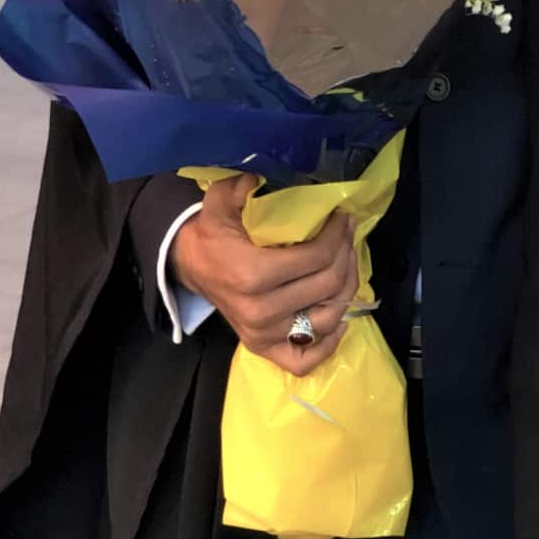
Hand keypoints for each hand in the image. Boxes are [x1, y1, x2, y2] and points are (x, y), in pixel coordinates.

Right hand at [171, 174, 357, 377]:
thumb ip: (238, 186)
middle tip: (347, 235)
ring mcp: (263, 334)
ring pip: (327, 319)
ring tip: (346, 263)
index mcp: (252, 274)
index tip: (343, 217)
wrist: (192, 266)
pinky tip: (338, 319)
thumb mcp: (220, 202)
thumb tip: (258, 178)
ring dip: (346, 289)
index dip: (338, 235)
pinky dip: (328, 344)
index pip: (317, 258)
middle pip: (328, 286)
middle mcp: (261, 311)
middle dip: (345, 254)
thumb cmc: (213, 234)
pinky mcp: (263, 349)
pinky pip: (304, 360)